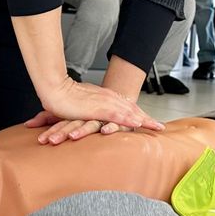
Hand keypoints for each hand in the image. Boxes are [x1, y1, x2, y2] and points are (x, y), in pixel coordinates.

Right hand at [31, 78, 162, 144]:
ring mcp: (105, 103)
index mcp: (105, 97)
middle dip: (147, 119)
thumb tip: (89, 117)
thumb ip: (87, 111)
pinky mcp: (98, 108)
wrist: (55, 88)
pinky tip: (139, 124)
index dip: (138, 114)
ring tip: (156, 127)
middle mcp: (108, 98)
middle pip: (132, 109)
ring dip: (144, 120)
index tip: (148, 121)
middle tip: (160, 127)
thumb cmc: (63, 96)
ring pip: (130, 112)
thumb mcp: (79, 104)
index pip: (126, 107)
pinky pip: (117, 115)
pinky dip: (129, 120)